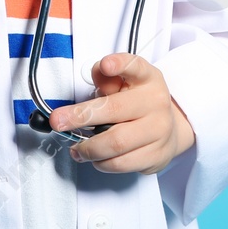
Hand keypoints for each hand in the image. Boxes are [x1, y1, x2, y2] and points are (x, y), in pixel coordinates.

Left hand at [50, 53, 194, 173]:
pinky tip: (95, 158)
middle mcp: (156, 102)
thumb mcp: (125, 83)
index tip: (105, 65)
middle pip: (114, 110)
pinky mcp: (156, 156)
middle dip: (80, 116)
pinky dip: (101, 163)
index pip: (135, 66)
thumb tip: (97, 73)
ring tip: (76, 148)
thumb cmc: (137, 104)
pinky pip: (121, 163)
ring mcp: (159, 130)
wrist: (169, 129)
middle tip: (58, 121)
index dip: (120, 64)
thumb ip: (107, 79)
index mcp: (148, 79)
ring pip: (116, 143)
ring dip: (88, 148)